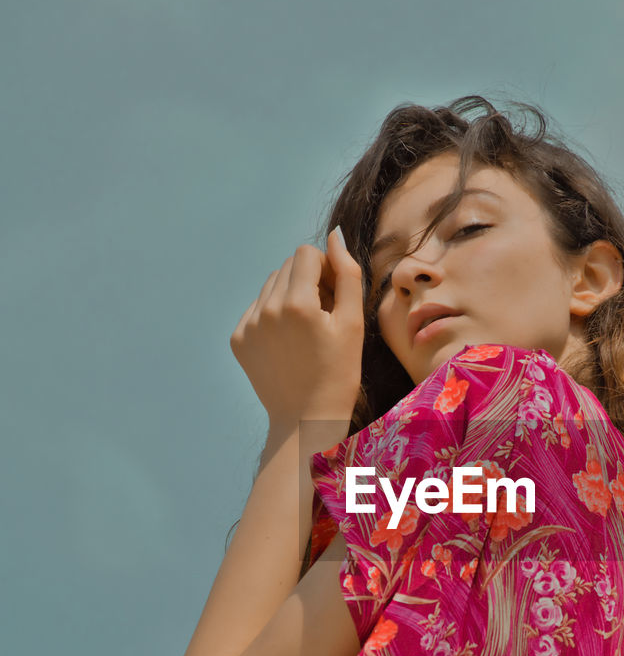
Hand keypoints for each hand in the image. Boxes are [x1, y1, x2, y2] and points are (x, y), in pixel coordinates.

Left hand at [230, 227, 364, 428]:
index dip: (325, 269)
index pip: (306, 254)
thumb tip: (335, 236)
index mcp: (297, 303)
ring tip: (305, 330)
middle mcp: (266, 310)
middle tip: (322, 316)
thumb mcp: (353, 323)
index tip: (333, 297)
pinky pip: (257, 308)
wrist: (306, 420)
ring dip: (289, 295)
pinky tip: (288, 342)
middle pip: (287, 267)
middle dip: (307, 281)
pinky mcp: (238, 340)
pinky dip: (273, 315)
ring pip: (271, 286)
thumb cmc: (339, 373)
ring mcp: (248, 325)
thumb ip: (346, 274)